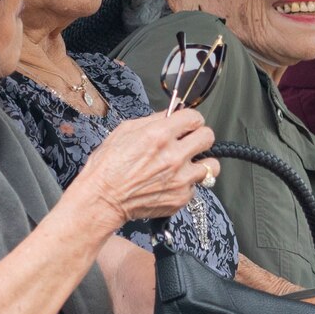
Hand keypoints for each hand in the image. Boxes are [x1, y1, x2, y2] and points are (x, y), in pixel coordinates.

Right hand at [73, 109, 215, 222]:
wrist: (103, 199)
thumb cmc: (108, 166)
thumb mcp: (125, 131)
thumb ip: (153, 120)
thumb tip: (172, 113)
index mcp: (159, 135)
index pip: (195, 118)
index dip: (191, 120)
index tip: (187, 124)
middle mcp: (174, 156)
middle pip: (208, 137)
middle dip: (199, 137)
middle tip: (190, 142)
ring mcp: (180, 179)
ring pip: (211, 165)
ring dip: (200, 163)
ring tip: (187, 165)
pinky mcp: (182, 197)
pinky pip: (196, 186)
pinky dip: (187, 184)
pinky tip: (171, 183)